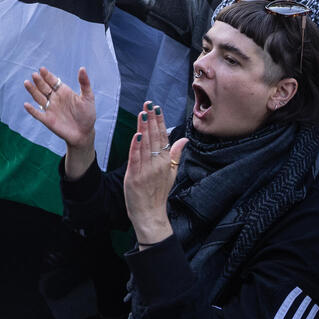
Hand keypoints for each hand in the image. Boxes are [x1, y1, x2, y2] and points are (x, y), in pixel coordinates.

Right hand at [24, 66, 96, 178]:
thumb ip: (84, 83)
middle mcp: (55, 99)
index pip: (53, 81)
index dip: (47, 75)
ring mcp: (50, 109)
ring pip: (39, 98)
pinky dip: (32, 110)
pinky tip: (26, 105)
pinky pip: (38, 114)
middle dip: (39, 81)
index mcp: (64, 92)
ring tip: (27, 83)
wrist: (84, 133)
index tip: (42, 69)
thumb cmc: (87, 114)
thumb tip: (82, 68)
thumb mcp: (88, 97)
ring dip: (32, 91)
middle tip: (34, 75)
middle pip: (44, 88)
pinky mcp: (47, 120)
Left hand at [123, 102, 186, 246]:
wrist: (150, 214)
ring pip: (145, 145)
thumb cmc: (159, 193)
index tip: (157, 108)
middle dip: (151, 120)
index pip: (163, 137)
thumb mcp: (171, 173)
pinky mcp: (134, 177)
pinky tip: (136, 135)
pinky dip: (136, 146)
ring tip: (142, 113)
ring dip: (143, 128)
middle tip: (148, 104)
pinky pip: (135, 159)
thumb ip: (175, 154)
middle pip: (155, 138)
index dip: (160, 121)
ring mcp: (146, 171)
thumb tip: (184, 139)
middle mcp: (158, 164)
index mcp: (166, 162)